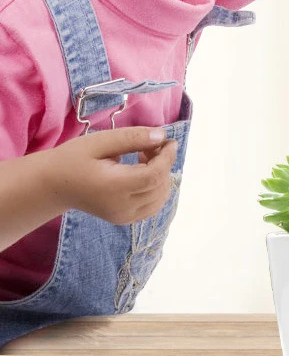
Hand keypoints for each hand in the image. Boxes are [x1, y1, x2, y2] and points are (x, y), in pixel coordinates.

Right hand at [42, 127, 178, 225]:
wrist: (53, 186)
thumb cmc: (73, 159)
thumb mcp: (100, 141)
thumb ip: (132, 138)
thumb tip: (162, 136)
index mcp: (113, 188)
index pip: (154, 176)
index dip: (167, 157)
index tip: (169, 140)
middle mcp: (121, 207)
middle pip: (160, 185)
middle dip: (164, 163)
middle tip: (151, 144)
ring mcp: (124, 216)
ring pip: (161, 197)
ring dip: (162, 175)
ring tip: (145, 158)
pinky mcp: (124, 219)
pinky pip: (153, 205)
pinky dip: (156, 188)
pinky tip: (143, 172)